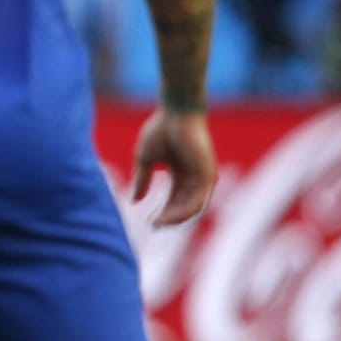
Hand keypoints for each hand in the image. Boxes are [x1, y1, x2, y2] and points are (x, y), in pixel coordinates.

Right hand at [130, 108, 216, 226]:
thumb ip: (141, 180)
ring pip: (191, 207)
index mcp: (182, 173)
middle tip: (154, 227)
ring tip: (158, 224)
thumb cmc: (161, 130)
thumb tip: (134, 201)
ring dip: (175, 218)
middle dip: (169, 218)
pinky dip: (183, 211)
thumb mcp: (145, 159)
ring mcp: (202, 177)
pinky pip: (196, 201)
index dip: (162, 212)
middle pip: (183, 206)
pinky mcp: (206, 175)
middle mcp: (195, 177)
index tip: (149, 223)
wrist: (176, 112)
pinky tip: (167, 216)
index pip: (174, 199)